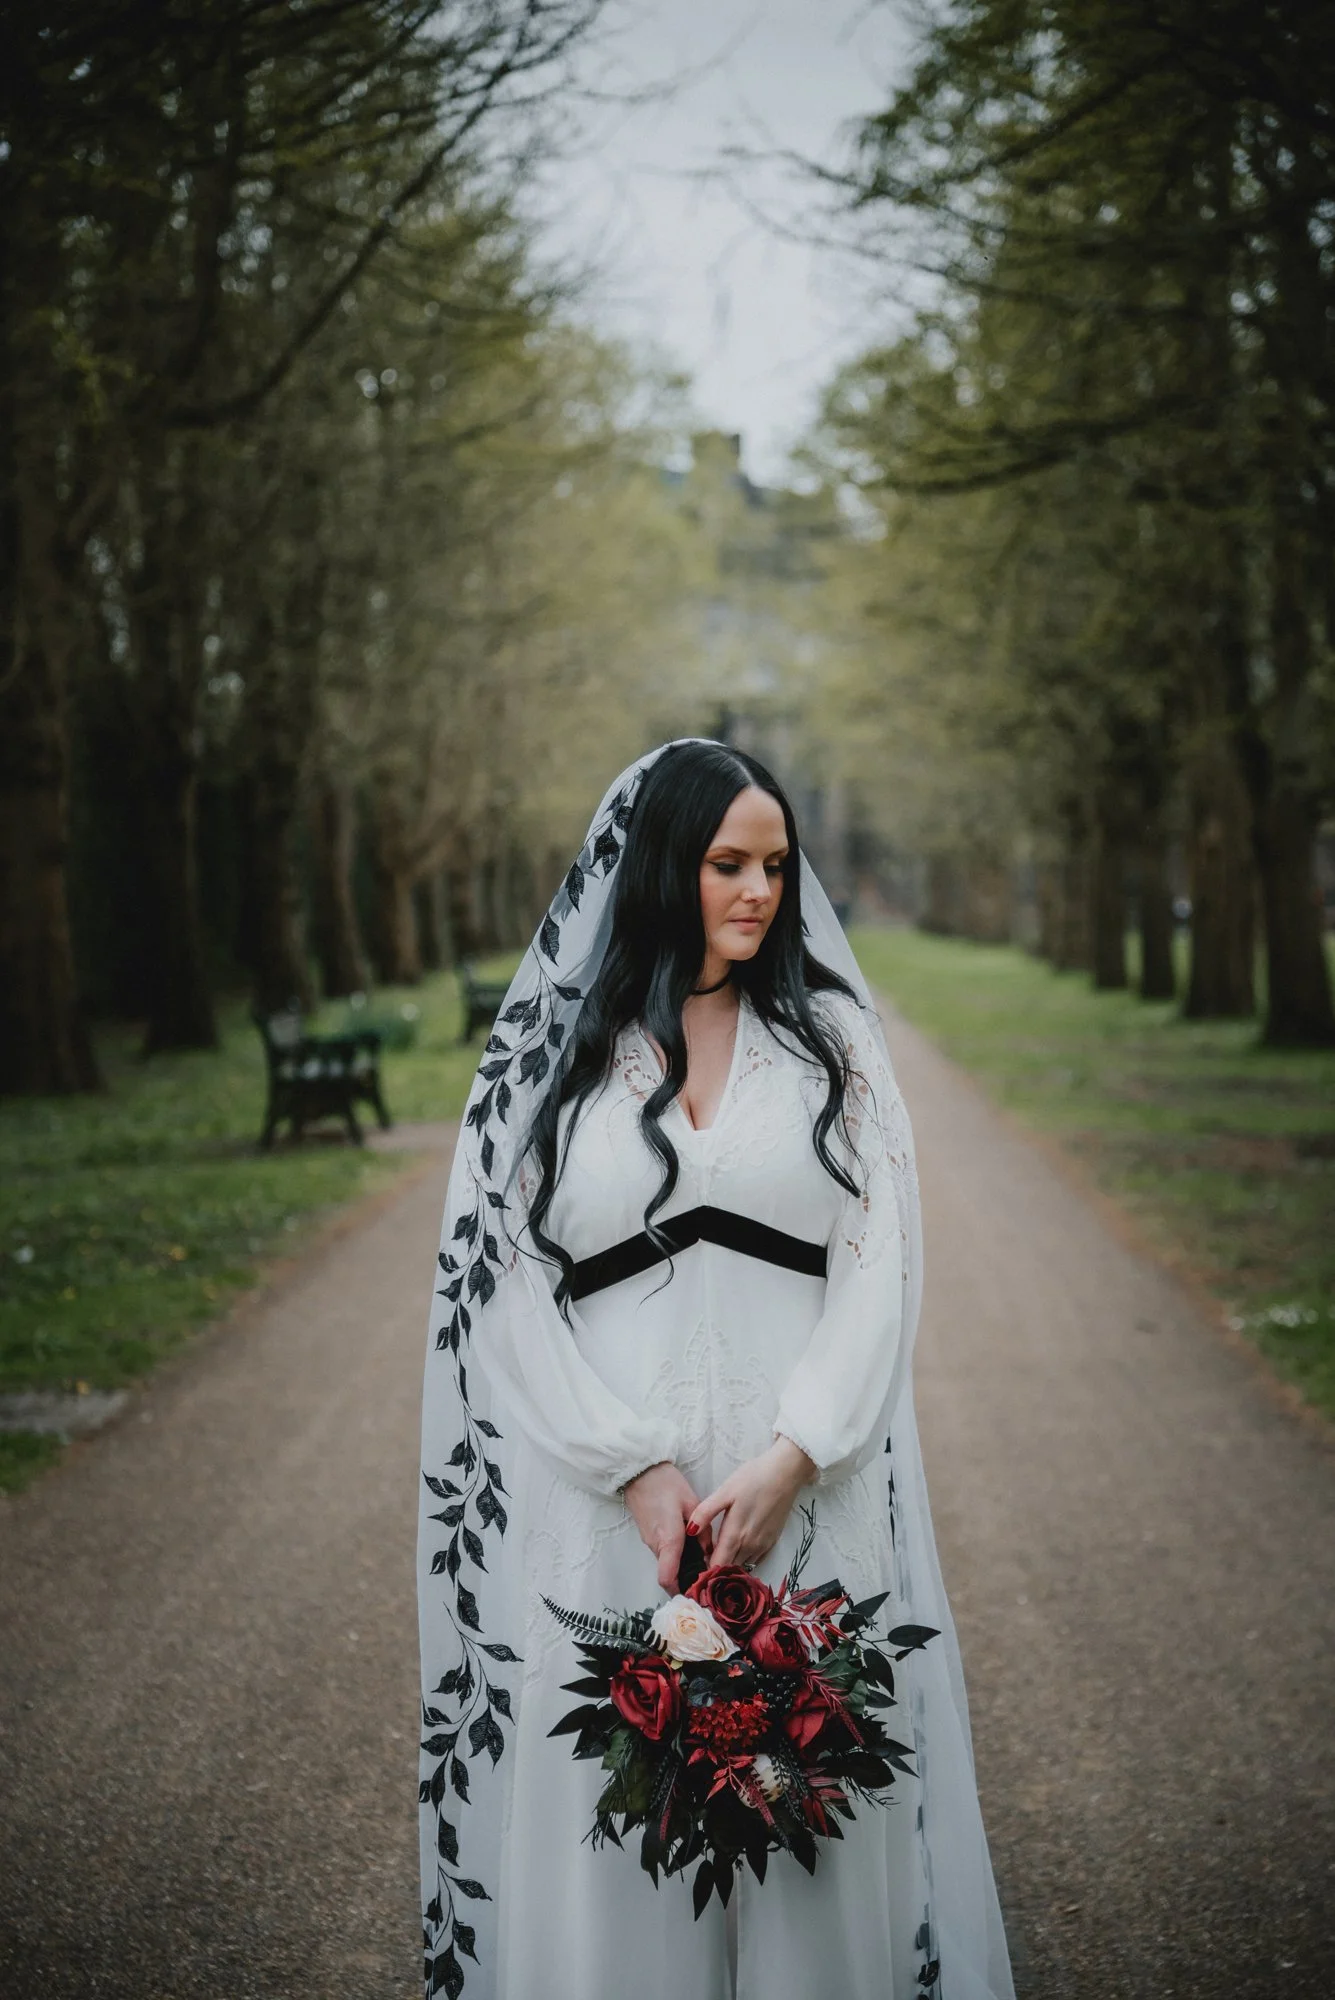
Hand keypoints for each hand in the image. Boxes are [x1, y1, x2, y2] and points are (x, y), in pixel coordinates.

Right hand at [623, 1462, 711, 1591]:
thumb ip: (703, 1530)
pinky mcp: (647, 1535)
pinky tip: (688, 1545)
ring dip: (681, 1566)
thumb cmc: (665, 1484)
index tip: (697, 1595)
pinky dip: (674, 1555)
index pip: (668, 1579)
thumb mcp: (691, 1503)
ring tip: (701, 1560)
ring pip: (666, 1563)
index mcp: (669, 1539)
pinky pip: (662, 1552)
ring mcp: (649, 1541)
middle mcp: (656, 1545)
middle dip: (686, 1579)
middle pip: (670, 1574)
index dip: (681, 1591)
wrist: (639, 1470)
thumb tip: (710, 1551)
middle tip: (706, 1578)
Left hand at [687, 1437, 816, 1571]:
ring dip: (731, 1564)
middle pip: (729, 1568)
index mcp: (735, 1536)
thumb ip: (705, 1512)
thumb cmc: (753, 1479)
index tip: (697, 1563)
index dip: (705, 1570)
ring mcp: (762, 1546)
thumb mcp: (725, 1491)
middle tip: (706, 1557)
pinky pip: (755, 1560)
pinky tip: (739, 1547)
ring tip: (721, 1551)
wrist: (785, 1473)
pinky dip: (745, 1559)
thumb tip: (690, 1531)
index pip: (717, 1566)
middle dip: (716, 1568)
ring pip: (742, 1565)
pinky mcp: (772, 1541)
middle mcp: (749, 1546)